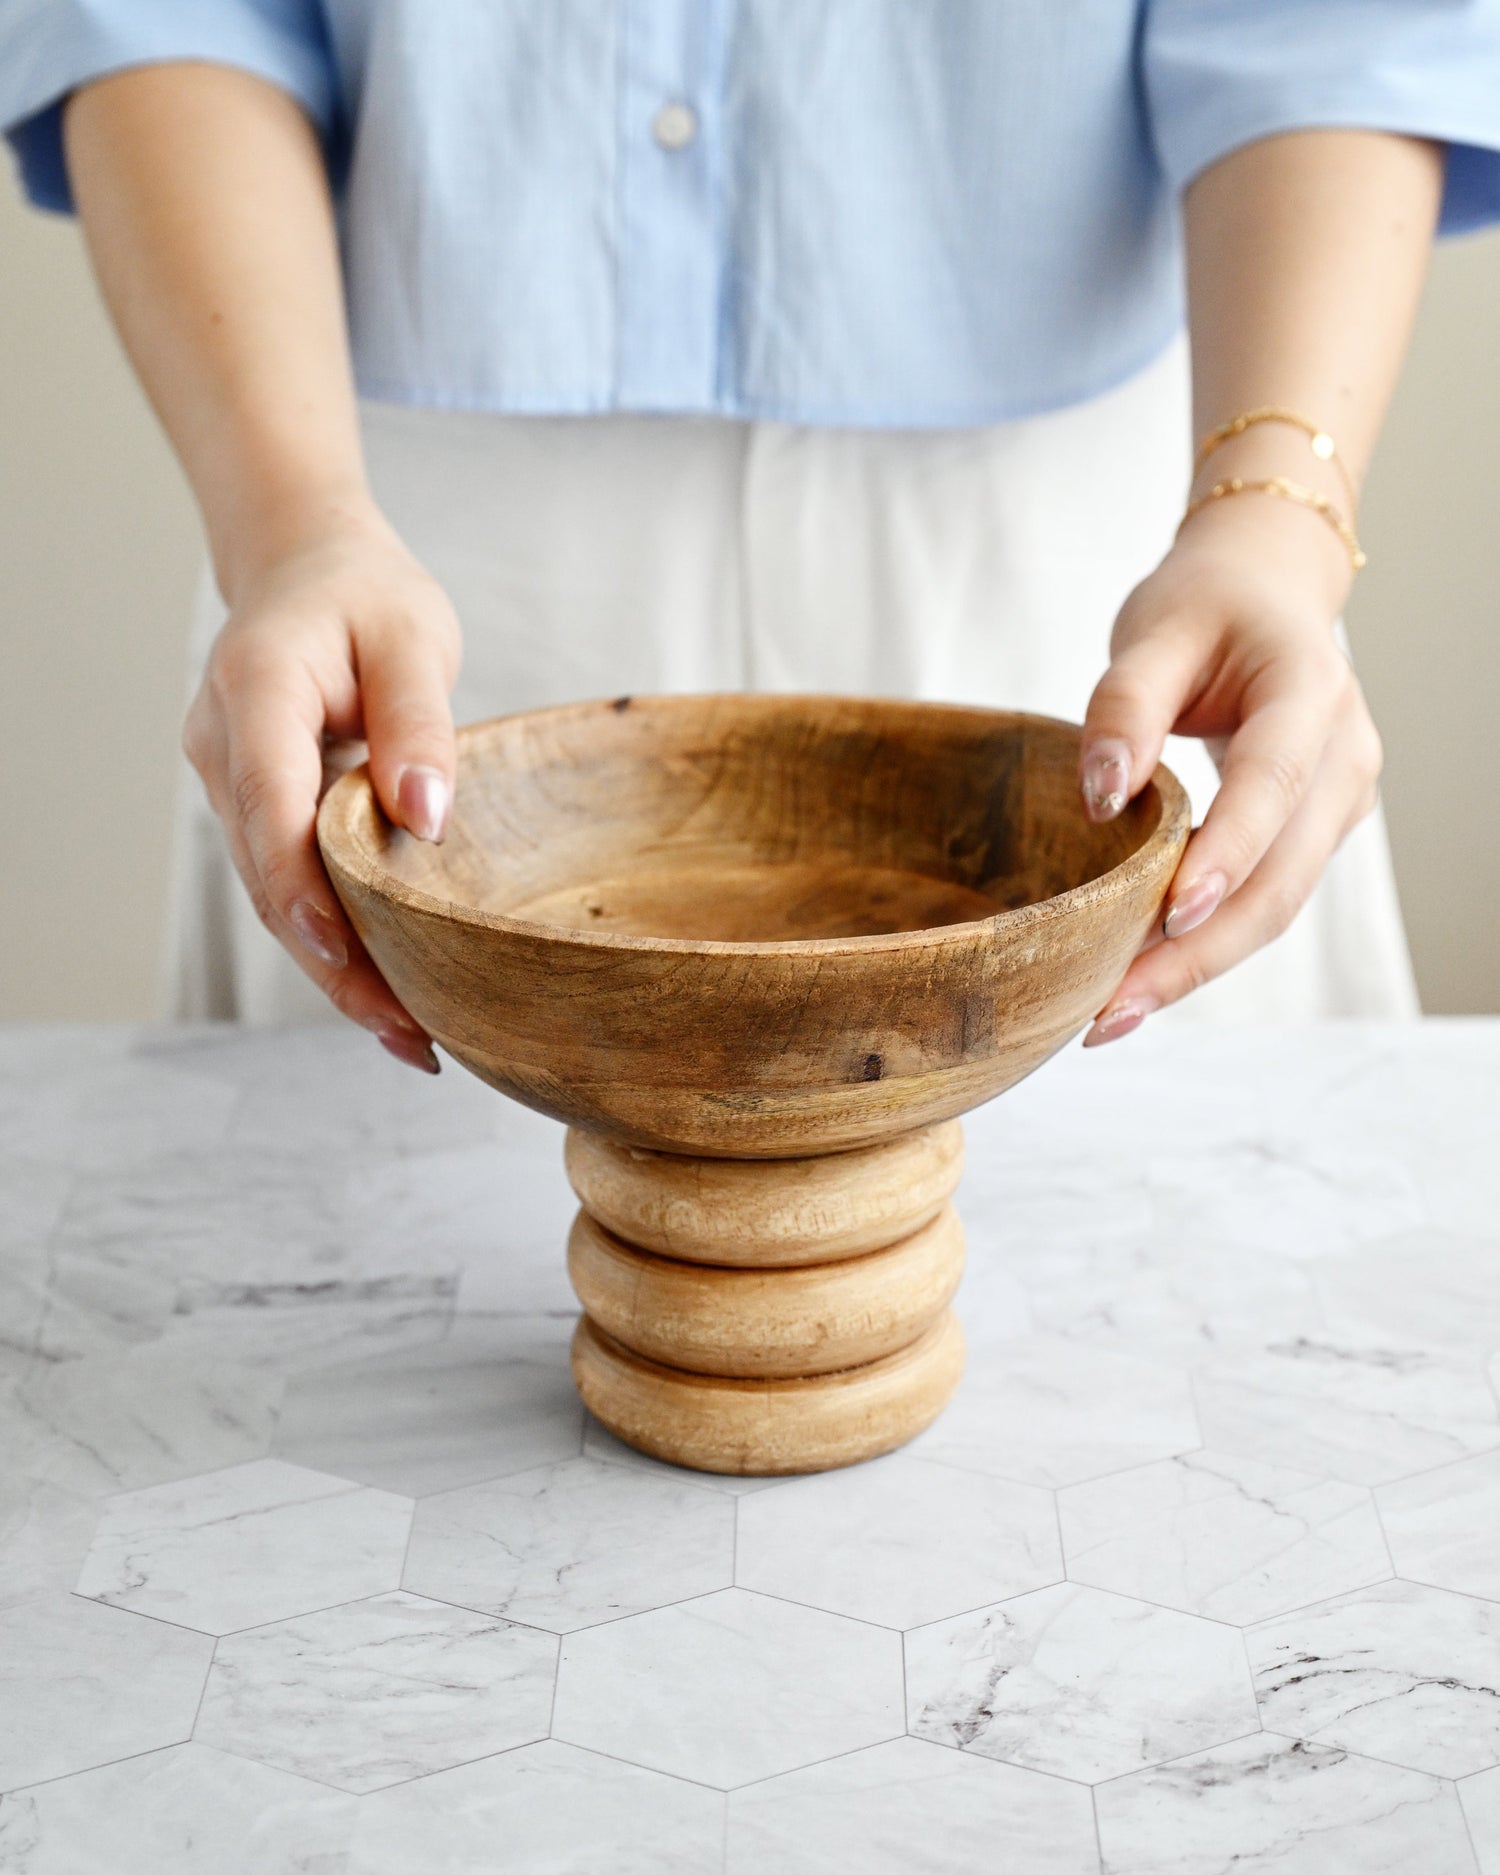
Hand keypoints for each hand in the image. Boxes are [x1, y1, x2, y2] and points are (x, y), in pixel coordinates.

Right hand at [181, 500, 461, 1068]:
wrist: (307, 568)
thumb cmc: (366, 596)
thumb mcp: (413, 636)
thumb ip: (419, 723)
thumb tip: (426, 819)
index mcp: (256, 689)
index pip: (270, 803)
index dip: (304, 888)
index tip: (347, 953)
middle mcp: (223, 746)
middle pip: (269, 873)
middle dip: (334, 961)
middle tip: (410, 1034)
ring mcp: (228, 783)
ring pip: (275, 894)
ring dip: (337, 967)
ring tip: (411, 1037)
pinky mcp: (253, 808)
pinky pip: (289, 882)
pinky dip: (334, 937)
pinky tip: (388, 991)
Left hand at [1076, 492, 1382, 1042]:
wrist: (1263, 591)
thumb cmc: (1205, 605)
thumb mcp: (1153, 631)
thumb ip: (1124, 707)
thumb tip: (1100, 795)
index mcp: (1311, 690)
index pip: (1272, 784)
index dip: (1227, 854)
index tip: (1170, 914)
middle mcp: (1342, 758)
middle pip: (1280, 879)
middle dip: (1196, 954)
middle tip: (1107, 1012)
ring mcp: (1337, 803)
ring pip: (1275, 907)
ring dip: (1195, 967)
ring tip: (1108, 1016)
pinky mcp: (1313, 832)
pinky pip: (1263, 901)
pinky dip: (1203, 945)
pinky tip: (1137, 980)